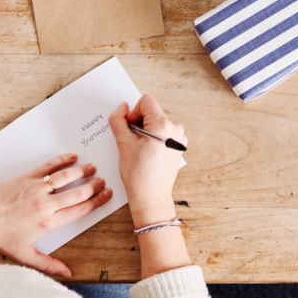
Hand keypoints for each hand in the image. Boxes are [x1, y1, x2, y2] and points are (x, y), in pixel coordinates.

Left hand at [0, 154, 112, 277]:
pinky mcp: (27, 177)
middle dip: (94, 186)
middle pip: (78, 193)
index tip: (106, 195)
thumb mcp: (23, 255)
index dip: (97, 202)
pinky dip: (62, 160)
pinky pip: (49, 166)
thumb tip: (68, 274)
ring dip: (82, 171)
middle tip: (103, 181)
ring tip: (92, 168)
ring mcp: (36, 189)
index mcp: (48, 223)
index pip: (80, 210)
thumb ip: (48, 264)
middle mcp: (45, 204)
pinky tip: (72, 157)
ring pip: (66, 177)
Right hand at [109, 95, 186, 226]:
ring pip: (157, 123)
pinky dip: (155, 139)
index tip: (130, 130)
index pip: (145, 101)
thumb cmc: (138, 174)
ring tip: (141, 150)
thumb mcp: (122, 143)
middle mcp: (176, 129)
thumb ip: (118, 119)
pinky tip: (149, 154)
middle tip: (134, 143)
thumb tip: (123, 107)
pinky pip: (164, 133)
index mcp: (163, 125)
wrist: (151, 197)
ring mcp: (180, 138)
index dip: (133, 113)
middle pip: (152, 112)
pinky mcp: (179, 146)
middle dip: (140, 123)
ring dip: (147, 131)